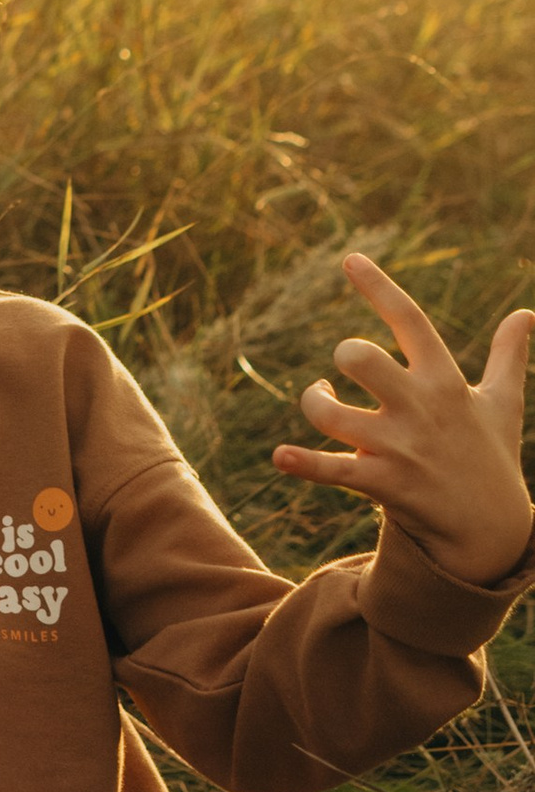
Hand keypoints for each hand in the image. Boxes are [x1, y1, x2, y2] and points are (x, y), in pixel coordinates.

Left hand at [272, 252, 534, 585]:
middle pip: (360, 358)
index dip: (379, 287)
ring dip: (314, 402)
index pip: (409, 321)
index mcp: (445, 381)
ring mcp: (398, 447)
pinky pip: (332, 470)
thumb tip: (527, 314)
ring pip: (330, 413)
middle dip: (343, 355)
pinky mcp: (383, 483)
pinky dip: (302, 463)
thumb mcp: (503, 404)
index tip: (350, 259)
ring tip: (322, 402)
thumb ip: (509, 356)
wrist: (491, 533)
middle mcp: (419, 408)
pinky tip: (281, 456)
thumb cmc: (491, 458)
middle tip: (343, 370)